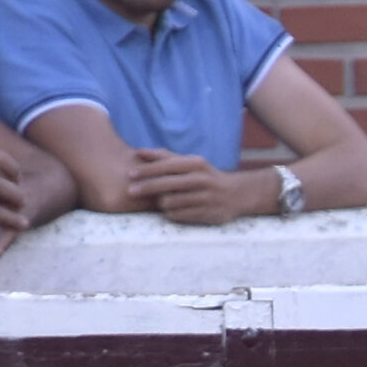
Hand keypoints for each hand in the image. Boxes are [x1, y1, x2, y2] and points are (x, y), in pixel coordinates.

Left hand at [125, 148, 265, 225]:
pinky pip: (178, 215)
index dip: (146, 170)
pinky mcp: (206, 214)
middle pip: (165, 185)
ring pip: (169, 202)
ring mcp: (205, 198)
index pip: (166, 166)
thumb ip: (165, 157)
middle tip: (130, 191)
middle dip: (145, 188)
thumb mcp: (190, 163)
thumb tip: (139, 152)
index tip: (130, 174)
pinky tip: (173, 209)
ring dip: (161, 202)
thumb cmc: (206, 176)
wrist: (237, 195)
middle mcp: (201, 179)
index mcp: (196, 164)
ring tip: (163, 200)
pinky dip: (171, 213)